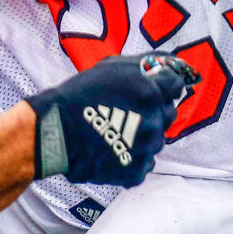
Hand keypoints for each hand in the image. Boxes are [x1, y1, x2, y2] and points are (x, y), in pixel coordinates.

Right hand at [25, 52, 197, 186]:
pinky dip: (132, 157)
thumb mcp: (111, 67)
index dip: (165, 85)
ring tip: (116, 131)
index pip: (176, 85)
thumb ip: (143, 64)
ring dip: (143, 135)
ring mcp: (147, 148)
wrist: (56, 133)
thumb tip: (167, 63)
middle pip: (168, 113)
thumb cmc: (79, 96)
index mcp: (150, 91)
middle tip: (128, 111)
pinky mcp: (137, 170)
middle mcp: (154, 120)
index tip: (154, 87)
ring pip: (156, 139)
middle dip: (153, 110)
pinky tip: (113, 148)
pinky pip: (144, 162)